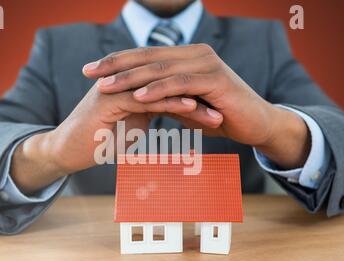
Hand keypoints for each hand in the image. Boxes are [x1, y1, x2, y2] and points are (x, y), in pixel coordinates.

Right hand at [10, 82, 213, 193]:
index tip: (219, 109)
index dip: (196, 96)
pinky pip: (146, 99)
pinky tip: (192, 108)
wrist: (66, 151)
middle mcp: (125, 81)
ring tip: (217, 111)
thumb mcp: (129, 125)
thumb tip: (167, 117)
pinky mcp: (110, 100)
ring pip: (162, 90)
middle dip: (200, 97)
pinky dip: (170, 103)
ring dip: (193, 100)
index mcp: (132, 86)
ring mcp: (117, 88)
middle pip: (171, 84)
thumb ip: (147, 115)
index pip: (170, 87)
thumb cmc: (97, 141)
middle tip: (226, 108)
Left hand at [83, 44, 310, 168]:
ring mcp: (205, 64)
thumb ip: (165, 98)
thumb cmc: (219, 114)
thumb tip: (140, 100)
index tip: (90, 71)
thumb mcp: (185, 104)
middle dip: (114, 65)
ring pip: (160, 68)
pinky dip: (158, 90)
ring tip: (104, 86)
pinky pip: (180, 83)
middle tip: (88, 72)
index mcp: (185, 56)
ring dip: (130, 78)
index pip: (144, 55)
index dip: (116, 62)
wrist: (255, 123)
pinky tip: (137, 97)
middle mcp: (194, 54)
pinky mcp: (215, 79)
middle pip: (147, 57)